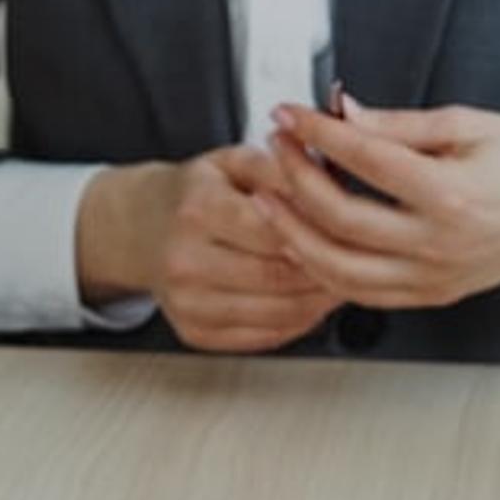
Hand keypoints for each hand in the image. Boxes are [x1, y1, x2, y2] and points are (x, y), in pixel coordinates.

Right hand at [76, 149, 341, 351]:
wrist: (141, 228)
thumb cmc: (195, 194)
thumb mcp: (232, 162)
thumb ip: (279, 168)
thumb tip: (327, 182)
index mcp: (197, 209)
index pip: (273, 230)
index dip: (317, 232)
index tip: (349, 229)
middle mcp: (184, 260)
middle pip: (277, 277)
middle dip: (325, 270)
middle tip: (358, 259)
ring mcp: (187, 303)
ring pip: (277, 314)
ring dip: (319, 302)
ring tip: (343, 280)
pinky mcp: (194, 333)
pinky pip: (264, 337)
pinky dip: (297, 322)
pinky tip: (311, 301)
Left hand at [256, 100, 499, 308]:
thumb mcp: (472, 124)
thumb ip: (401, 125)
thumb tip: (343, 114)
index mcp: (454, 193)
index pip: (364, 159)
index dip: (316, 132)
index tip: (289, 112)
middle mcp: (441, 243)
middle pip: (341, 218)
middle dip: (294, 179)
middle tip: (276, 147)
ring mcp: (435, 277)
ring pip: (341, 269)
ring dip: (294, 233)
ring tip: (269, 197)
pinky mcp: (433, 294)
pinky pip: (363, 293)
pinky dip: (323, 269)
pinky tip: (302, 239)